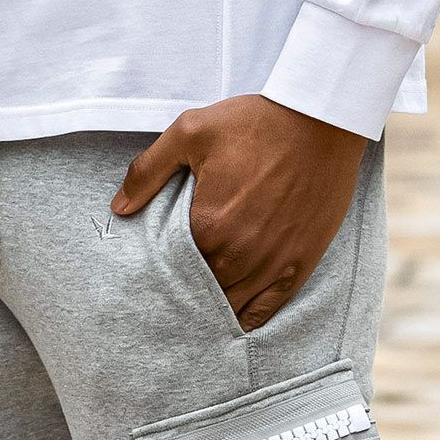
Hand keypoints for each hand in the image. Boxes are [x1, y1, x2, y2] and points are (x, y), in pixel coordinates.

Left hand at [112, 95, 366, 331]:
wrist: (320, 119)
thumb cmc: (256, 123)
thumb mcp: (191, 131)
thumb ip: (149, 170)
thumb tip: (120, 207)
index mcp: (208, 226)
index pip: (173, 267)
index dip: (164, 270)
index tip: (158, 270)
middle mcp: (239, 254)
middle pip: (200, 292)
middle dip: (187, 291)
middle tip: (174, 292)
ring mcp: (270, 265)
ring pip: (229, 307)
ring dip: (212, 308)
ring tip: (198, 309)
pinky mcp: (297, 267)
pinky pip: (265, 312)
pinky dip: (245, 319)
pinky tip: (232, 320)